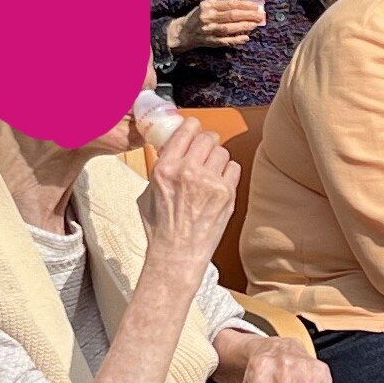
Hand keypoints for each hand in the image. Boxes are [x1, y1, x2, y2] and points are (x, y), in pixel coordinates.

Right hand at [137, 111, 239, 275]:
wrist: (177, 255)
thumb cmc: (160, 229)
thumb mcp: (149, 192)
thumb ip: (162, 168)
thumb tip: (171, 151)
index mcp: (165, 168)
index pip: (186, 130)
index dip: (193, 127)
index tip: (194, 130)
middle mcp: (188, 171)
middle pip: (208, 138)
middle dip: (206, 142)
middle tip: (204, 152)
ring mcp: (210, 182)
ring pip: (222, 152)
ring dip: (217, 158)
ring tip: (210, 171)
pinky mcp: (227, 194)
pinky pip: (234, 168)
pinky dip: (228, 172)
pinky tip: (219, 183)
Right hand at [171, 0, 263, 53]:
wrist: (183, 32)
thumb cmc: (198, 16)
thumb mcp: (207, 5)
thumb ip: (222, 5)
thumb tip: (244, 6)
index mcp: (209, 5)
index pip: (230, 4)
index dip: (245, 5)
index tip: (256, 6)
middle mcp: (208, 17)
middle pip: (232, 16)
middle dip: (248, 15)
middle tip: (260, 16)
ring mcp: (209, 30)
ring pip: (230, 28)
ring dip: (244, 26)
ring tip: (255, 25)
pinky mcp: (210, 41)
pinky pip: (226, 41)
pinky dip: (236, 39)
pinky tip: (246, 38)